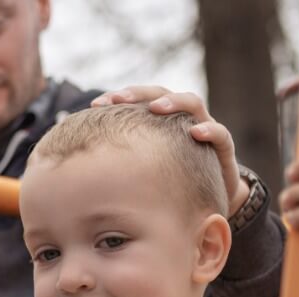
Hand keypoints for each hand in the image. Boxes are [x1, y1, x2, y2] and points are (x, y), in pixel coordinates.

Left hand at [93, 86, 247, 214]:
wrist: (210, 201)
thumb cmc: (169, 183)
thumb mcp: (142, 172)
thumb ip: (120, 162)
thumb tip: (76, 162)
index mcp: (159, 121)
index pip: (137, 100)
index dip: (118, 98)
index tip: (96, 105)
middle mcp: (180, 119)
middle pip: (161, 93)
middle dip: (140, 94)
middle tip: (120, 99)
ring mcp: (203, 129)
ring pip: (192, 103)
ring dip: (174, 102)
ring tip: (158, 108)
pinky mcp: (222, 148)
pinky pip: (220, 134)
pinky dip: (209, 130)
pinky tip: (195, 133)